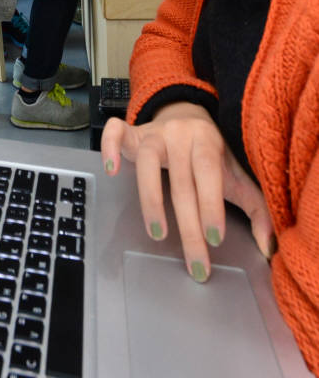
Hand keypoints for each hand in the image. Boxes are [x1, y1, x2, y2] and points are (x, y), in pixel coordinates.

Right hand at [101, 104, 274, 281]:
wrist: (188, 114)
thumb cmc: (214, 155)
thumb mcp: (238, 176)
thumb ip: (256, 209)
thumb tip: (268, 246)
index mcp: (208, 142)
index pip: (209, 173)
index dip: (211, 204)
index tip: (215, 238)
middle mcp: (180, 134)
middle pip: (181, 182)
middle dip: (188, 227)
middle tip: (195, 264)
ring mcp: (153, 132)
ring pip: (147, 161)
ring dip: (151, 199)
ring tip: (158, 233)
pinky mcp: (133, 133)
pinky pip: (116, 132)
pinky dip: (110, 147)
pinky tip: (111, 171)